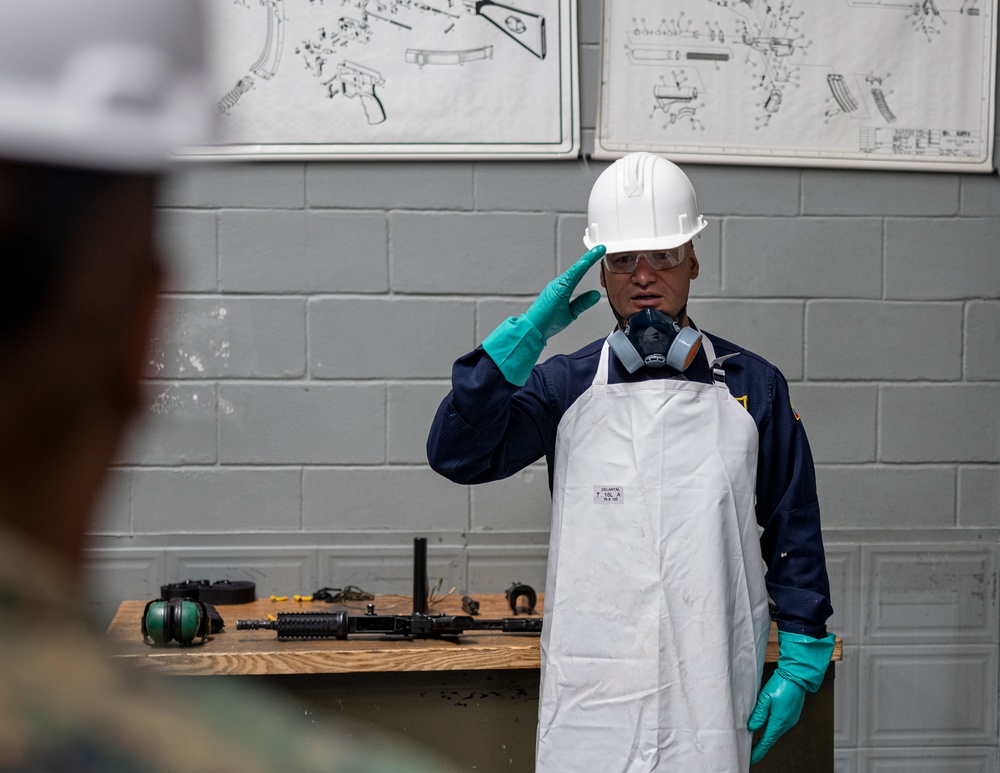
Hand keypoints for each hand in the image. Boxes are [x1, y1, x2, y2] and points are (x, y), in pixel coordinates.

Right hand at [482, 245, 604, 384]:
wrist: (532, 330)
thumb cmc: (547, 322)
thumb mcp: (570, 313)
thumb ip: (582, 303)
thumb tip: (595, 295)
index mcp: (561, 288)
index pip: (578, 272)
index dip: (589, 261)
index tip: (600, 251)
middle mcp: (558, 284)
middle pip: (577, 268)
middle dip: (590, 257)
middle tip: (602, 247)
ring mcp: (555, 286)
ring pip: (573, 270)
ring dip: (586, 261)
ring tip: (597, 251)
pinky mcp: (554, 291)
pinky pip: (568, 278)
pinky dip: (577, 270)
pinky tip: (585, 264)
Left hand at [748, 630, 835, 763]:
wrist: (797, 676)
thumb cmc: (782, 684)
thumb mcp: (766, 697)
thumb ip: (759, 713)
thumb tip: (752, 728)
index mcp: (779, 721)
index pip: (767, 741)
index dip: (758, 751)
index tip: (751, 759)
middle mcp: (786, 723)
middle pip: (771, 738)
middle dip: (761, 746)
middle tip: (750, 752)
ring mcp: (790, 720)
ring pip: (776, 732)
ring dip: (766, 738)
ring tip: (755, 744)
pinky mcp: (791, 715)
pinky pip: (780, 726)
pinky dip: (772, 730)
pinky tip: (766, 729)